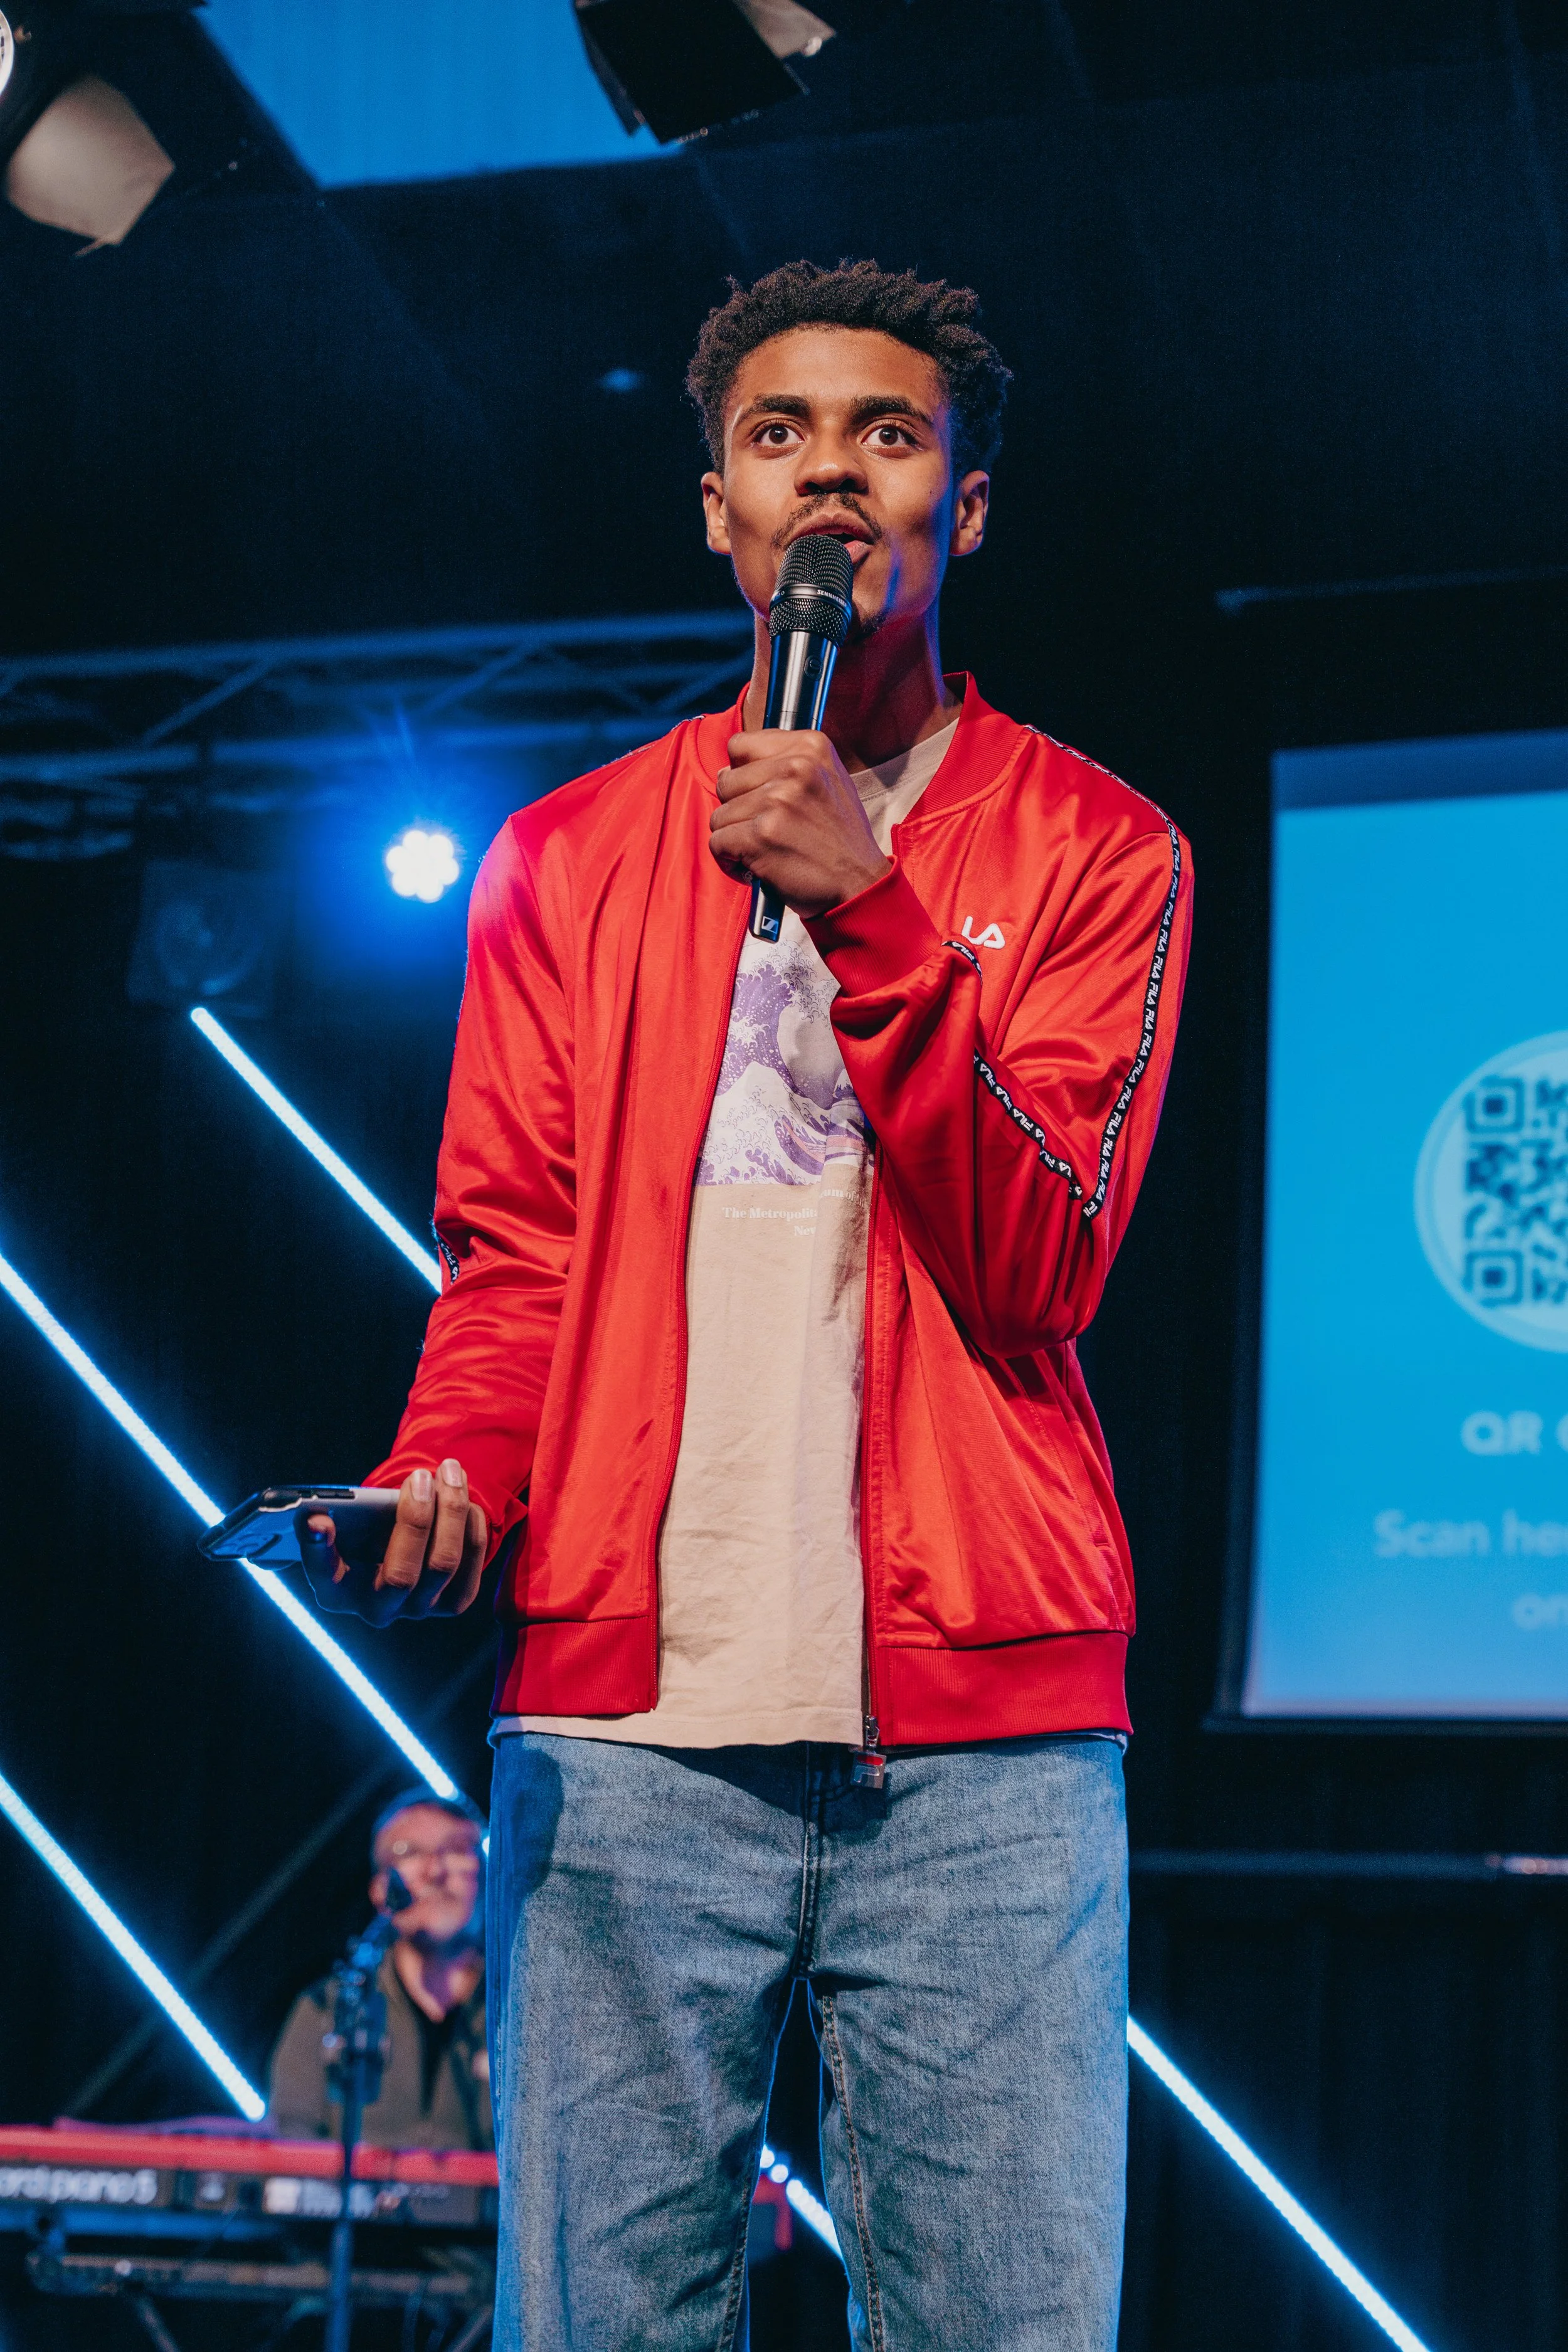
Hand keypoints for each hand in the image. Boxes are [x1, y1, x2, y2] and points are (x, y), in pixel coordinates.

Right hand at [299, 1461, 486, 1625]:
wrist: (402, 1551)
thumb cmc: (369, 1532)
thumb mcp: (352, 1524)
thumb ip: (345, 1517)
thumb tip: (322, 1517)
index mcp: (337, 1590)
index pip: (323, 1574)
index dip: (319, 1550)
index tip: (318, 1520)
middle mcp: (376, 1609)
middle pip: (400, 1575)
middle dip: (415, 1519)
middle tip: (420, 1476)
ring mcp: (417, 1610)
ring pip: (442, 1564)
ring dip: (451, 1511)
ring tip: (449, 1472)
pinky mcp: (452, 1603)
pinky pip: (471, 1564)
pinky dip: (471, 1526)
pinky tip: (466, 1499)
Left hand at [710, 729, 890, 917]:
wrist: (860, 883)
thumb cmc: (839, 838)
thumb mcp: (828, 780)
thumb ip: (785, 763)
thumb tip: (728, 768)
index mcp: (811, 747)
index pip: (741, 745)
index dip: (743, 774)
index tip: (760, 795)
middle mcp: (795, 767)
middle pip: (726, 781)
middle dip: (738, 809)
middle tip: (767, 829)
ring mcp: (777, 800)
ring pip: (720, 815)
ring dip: (735, 838)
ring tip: (764, 849)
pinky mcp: (761, 835)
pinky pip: (718, 843)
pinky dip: (730, 861)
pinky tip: (754, 866)